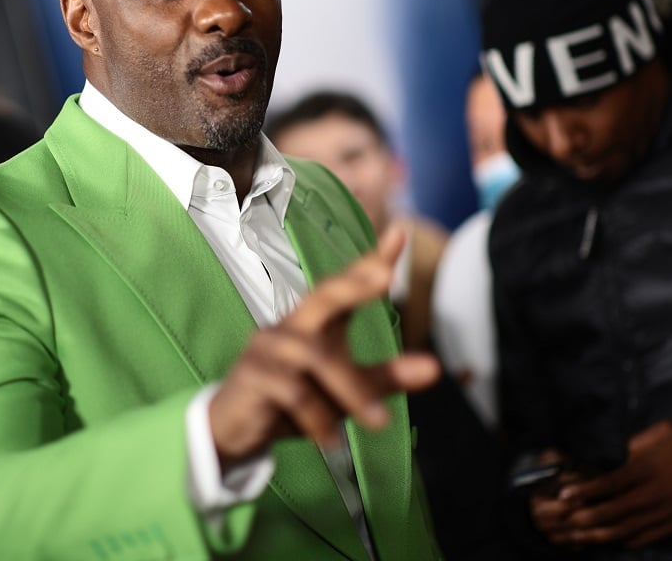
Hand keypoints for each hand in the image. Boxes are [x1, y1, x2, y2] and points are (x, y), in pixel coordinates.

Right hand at [208, 226, 439, 468]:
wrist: (236, 429)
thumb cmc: (292, 400)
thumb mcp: (345, 389)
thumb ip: (386, 377)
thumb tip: (436, 369)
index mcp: (316, 322)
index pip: (345, 284)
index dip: (371, 259)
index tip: (399, 232)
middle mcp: (292, 325)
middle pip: (323, 294)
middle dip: (354, 284)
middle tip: (385, 276)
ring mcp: (269, 348)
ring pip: (316, 357)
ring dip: (351, 390)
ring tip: (379, 422)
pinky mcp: (253, 375)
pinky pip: (293, 391)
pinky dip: (319, 418)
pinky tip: (332, 440)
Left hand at [535, 420, 671, 548]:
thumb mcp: (661, 431)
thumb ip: (635, 442)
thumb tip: (616, 454)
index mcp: (646, 469)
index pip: (609, 483)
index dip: (584, 491)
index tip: (563, 495)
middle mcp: (652, 494)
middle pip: (613, 512)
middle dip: (586, 518)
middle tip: (564, 520)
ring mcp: (663, 513)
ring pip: (627, 529)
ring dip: (600, 535)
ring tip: (578, 536)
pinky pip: (647, 537)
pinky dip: (627, 541)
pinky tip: (611, 540)